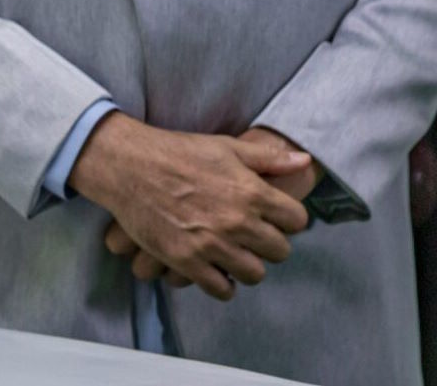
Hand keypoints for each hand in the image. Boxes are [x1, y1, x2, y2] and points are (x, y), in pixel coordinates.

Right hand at [69, 113, 310, 300]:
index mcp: (251, 191)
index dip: (290, 219)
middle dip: (273, 244)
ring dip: (250, 266)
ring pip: (254, 275)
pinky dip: (223, 284)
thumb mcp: (229, 147)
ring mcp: (212, 245)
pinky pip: (221, 290)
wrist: (133, 167)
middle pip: (280, 251)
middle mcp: (237, 222)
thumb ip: (269, 159)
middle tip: (258, 237)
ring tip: (239, 254)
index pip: (297, 220)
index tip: (279, 217)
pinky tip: (218, 269)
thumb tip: (303, 161)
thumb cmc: (181, 152)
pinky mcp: (187, 262)